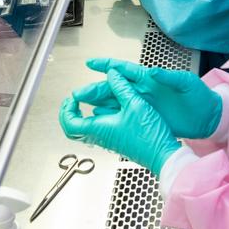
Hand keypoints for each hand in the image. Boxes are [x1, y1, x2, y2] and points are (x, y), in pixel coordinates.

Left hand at [58, 69, 180, 176]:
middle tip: (73, 101)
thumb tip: (111, 73)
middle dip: (69, 113)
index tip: (73, 96)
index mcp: (99, 128)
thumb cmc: (148, 135)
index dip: (67, 108)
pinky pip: (97, 131)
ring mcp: (108, 140)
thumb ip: (121, 86)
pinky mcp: (117, 141)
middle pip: (73, 129)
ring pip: (85, 129)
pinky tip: (107, 110)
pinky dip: (95, 119)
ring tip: (87, 101)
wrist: (162, 155)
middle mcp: (100, 136)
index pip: (69, 122)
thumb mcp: (135, 103)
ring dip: (82, 115)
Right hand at [86, 58, 222, 138]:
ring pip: (116, 102)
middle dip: (96, 89)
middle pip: (114, 88)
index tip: (91, 63)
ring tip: (83, 107)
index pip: (125, 70)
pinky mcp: (147, 118)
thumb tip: (152, 71)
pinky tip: (100, 120)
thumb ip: (169, 77)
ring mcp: (144, 105)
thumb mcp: (186, 83)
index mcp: (151, 79)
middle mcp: (144, 90)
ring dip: (99, 104)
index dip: (107, 65)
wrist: (209, 117)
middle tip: (79, 93)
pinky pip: (124, 116)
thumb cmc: (200, 97)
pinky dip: (111, 117)